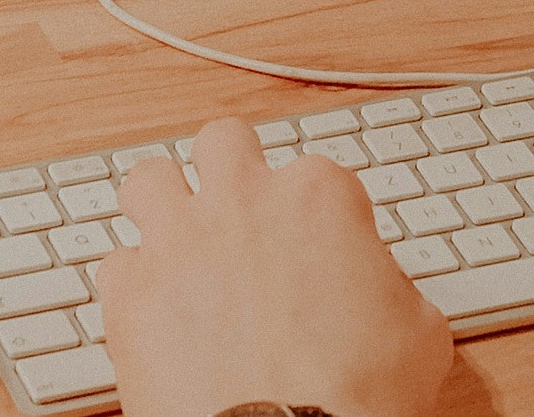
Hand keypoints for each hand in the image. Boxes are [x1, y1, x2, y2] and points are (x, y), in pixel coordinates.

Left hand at [91, 116, 457, 416]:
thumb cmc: (356, 396)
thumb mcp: (418, 331)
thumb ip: (391, 285)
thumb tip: (380, 291)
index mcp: (318, 197)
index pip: (316, 172)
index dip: (316, 212)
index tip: (315, 243)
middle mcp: (243, 200)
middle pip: (223, 142)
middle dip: (228, 170)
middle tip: (238, 209)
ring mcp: (178, 240)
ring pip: (148, 179)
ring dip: (162, 206)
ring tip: (176, 239)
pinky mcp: (130, 292)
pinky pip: (115, 263)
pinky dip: (132, 283)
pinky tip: (153, 308)